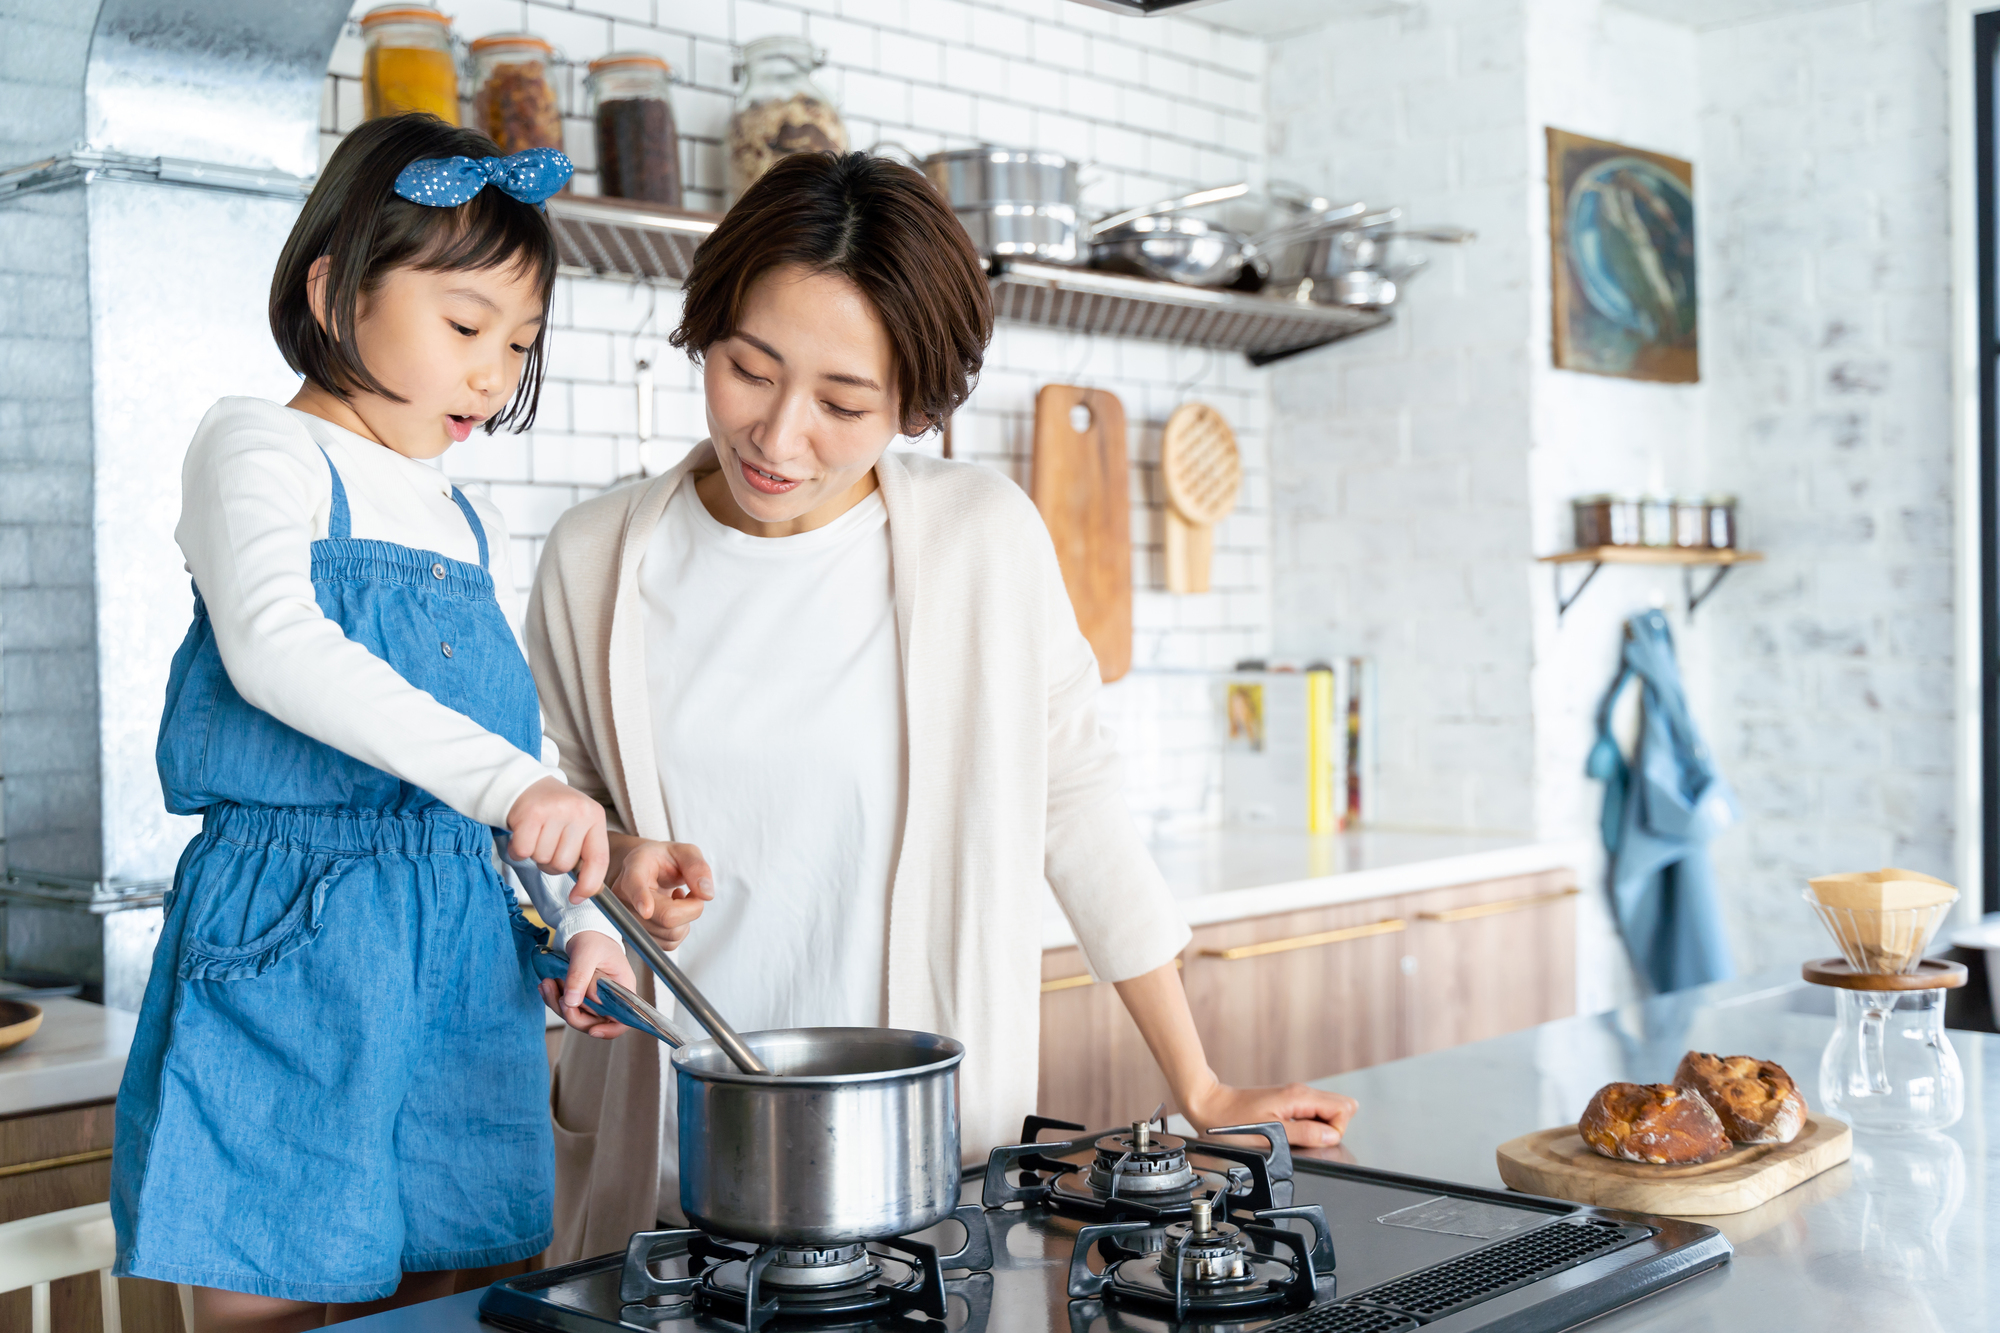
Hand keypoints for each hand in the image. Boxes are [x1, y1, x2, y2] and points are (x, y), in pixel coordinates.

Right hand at [507, 776, 609, 902]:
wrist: (525, 784)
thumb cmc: (553, 812)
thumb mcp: (578, 824)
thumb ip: (585, 853)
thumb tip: (584, 892)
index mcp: (595, 817)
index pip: (599, 859)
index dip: (589, 885)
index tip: (576, 898)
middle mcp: (578, 812)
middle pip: (564, 864)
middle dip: (551, 862)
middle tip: (547, 843)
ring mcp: (555, 811)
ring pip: (543, 859)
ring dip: (535, 855)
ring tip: (536, 835)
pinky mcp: (530, 813)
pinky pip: (524, 852)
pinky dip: (518, 851)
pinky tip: (521, 835)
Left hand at [539, 930, 637, 1038]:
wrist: (582, 930)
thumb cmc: (593, 938)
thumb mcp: (586, 953)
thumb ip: (580, 977)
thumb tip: (572, 1002)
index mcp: (623, 988)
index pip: (623, 1019)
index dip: (610, 1030)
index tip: (592, 1030)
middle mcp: (611, 997)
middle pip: (595, 1022)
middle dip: (574, 1015)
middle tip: (560, 998)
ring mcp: (594, 998)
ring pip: (577, 1016)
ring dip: (559, 1005)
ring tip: (547, 984)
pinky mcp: (580, 996)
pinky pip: (567, 1006)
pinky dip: (554, 998)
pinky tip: (546, 985)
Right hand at [613, 841, 715, 948]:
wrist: (647, 871)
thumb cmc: (665, 860)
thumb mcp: (685, 852)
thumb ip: (697, 866)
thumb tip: (706, 894)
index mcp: (635, 867)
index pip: (635, 884)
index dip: (641, 898)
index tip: (646, 909)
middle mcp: (624, 894)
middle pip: (665, 916)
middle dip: (691, 908)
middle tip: (690, 893)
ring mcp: (625, 918)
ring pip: (669, 934)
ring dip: (685, 920)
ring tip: (678, 899)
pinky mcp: (634, 935)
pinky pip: (668, 944)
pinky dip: (679, 930)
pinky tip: (672, 912)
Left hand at [1182, 1079, 1358, 1148]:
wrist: (1211, 1106)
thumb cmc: (1233, 1121)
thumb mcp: (1270, 1133)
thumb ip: (1304, 1134)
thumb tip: (1331, 1136)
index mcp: (1299, 1096)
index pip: (1343, 1109)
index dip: (1335, 1130)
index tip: (1315, 1140)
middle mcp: (1301, 1093)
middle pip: (1341, 1107)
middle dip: (1332, 1129)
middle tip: (1307, 1139)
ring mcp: (1295, 1097)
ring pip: (1327, 1111)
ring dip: (1319, 1129)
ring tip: (1295, 1136)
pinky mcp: (1288, 1103)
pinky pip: (1313, 1114)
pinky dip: (1309, 1126)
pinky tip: (1290, 1132)